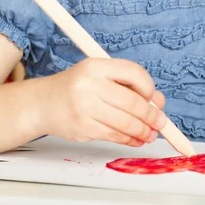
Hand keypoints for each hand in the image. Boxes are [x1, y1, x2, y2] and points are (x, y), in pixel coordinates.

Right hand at [38, 57, 166, 147]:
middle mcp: (90, 85)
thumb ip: (127, 84)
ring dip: (143, 131)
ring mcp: (85, 108)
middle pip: (132, 102)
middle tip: (160, 122)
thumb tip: (158, 101)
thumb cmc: (77, 87)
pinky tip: (136, 139)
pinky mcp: (83, 129)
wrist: (43, 103)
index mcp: (97, 66)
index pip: (133, 72)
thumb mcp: (100, 75)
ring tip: (151, 134)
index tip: (154, 97)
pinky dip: (129, 139)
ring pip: (125, 122)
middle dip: (151, 115)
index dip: (148, 86)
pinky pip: (114, 135)